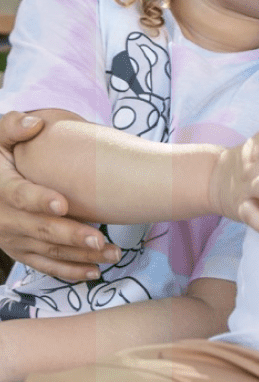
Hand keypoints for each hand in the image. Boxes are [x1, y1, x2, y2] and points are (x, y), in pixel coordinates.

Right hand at [0, 111, 118, 280]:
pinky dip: (69, 271)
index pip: (19, 195)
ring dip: (79, 255)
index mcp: (0, 188)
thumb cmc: (2, 155)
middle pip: (39, 229)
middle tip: (100, 238)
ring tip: (111, 253)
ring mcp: (12, 238)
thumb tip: (32, 123)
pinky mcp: (21, 250)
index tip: (64, 203)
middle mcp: (4, 218)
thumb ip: (12, 126)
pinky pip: (45, 265)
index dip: (39, 200)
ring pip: (47, 251)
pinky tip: (95, 272)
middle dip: (70, 235)